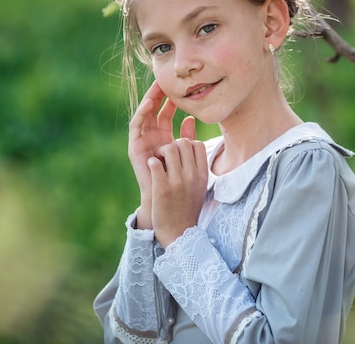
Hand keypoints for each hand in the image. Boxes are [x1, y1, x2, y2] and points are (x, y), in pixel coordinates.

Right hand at [128, 82, 176, 228]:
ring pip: (144, 115)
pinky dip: (141, 114)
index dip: (172, 99)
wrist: (166, 200)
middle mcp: (151, 136)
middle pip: (154, 110)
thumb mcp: (186, 154)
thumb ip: (188, 137)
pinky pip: (136, 126)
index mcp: (164, 137)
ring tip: (157, 87)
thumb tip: (192, 118)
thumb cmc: (178, 179)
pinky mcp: (134, 147)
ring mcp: (142, 141)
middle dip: (159, 95)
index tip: (180, 86)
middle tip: (166, 80)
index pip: (167, 112)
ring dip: (149, 100)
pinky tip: (149, 105)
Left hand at [148, 116, 207, 247]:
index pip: (195, 144)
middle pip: (181, 143)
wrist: (179, 233)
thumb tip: (190, 121)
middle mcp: (192, 176)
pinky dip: (152, 163)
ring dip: (160, 152)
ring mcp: (177, 182)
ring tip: (159, 164)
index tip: (178, 157)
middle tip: (165, 160)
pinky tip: (153, 170)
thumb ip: (194, 153)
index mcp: (202, 173)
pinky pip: (154, 163)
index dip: (184, 146)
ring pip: (168, 148)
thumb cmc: (187, 204)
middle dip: (170, 147)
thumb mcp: (197, 180)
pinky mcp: (161, 189)